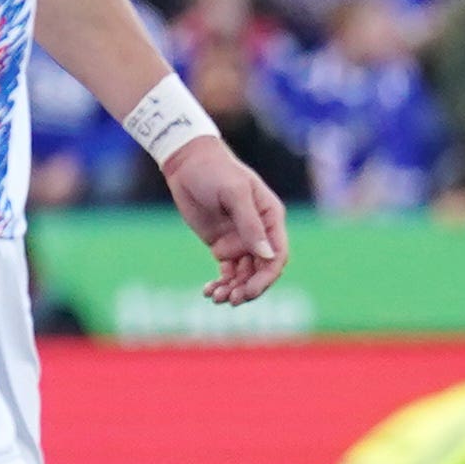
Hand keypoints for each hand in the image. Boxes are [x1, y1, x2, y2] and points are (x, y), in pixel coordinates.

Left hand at [162, 135, 288, 305]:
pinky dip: (221, 284)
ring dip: (234, 289)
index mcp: (271, 218)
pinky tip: (208, 291)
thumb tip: (266, 255)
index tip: (249, 291)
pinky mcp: (221, 245)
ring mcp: (240, 240)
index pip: (277, 256)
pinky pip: (227, 271)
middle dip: (249, 288)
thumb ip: (250, 224)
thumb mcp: (234, 194)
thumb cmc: (215, 171)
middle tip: (231, 300)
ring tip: (216, 298)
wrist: (187, 163)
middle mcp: (260, 232)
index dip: (266, 277)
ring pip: (244, 275)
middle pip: (262, 270)